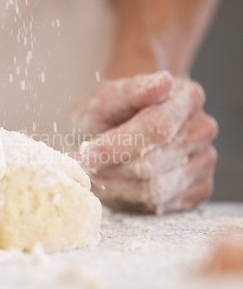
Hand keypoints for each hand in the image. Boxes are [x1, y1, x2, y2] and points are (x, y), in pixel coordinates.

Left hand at [71, 71, 217, 213]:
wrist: (116, 128)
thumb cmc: (109, 113)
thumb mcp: (105, 98)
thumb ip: (130, 92)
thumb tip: (164, 82)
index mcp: (186, 97)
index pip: (156, 127)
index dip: (115, 146)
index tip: (84, 155)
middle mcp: (202, 129)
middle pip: (151, 164)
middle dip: (109, 169)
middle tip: (83, 168)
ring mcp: (204, 160)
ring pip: (155, 190)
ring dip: (115, 187)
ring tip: (96, 176)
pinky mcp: (198, 189)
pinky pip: (161, 206)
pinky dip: (130, 200)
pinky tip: (116, 183)